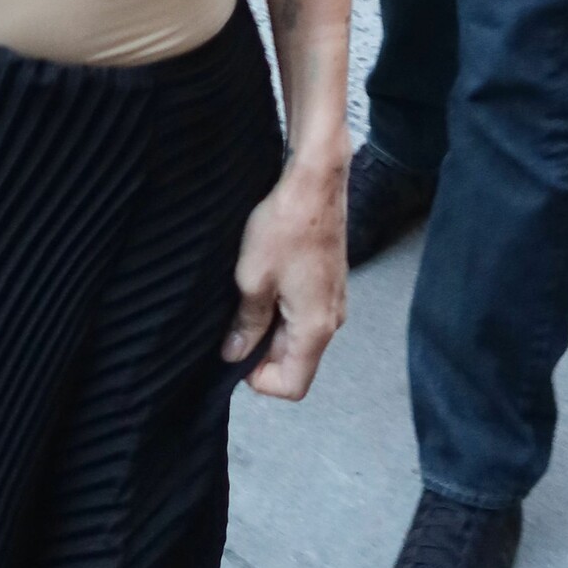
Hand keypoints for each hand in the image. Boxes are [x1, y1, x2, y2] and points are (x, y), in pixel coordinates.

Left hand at [222, 146, 347, 401]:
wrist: (314, 181)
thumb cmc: (285, 227)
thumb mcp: (253, 278)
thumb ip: (246, 323)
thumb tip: (234, 354)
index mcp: (316, 328)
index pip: (293, 386)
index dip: (259, 379)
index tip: (235, 352)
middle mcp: (333, 321)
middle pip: (296, 362)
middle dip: (262, 354)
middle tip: (233, 323)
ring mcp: (334, 300)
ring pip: (299, 337)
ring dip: (270, 329)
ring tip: (245, 299)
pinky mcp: (329, 282)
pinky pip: (304, 314)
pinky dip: (281, 311)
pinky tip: (262, 283)